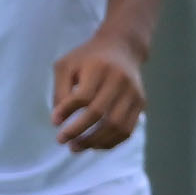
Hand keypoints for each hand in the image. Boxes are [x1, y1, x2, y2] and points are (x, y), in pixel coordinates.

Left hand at [52, 29, 145, 151]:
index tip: (55, 122)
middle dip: (78, 131)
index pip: (83, 96)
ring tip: (76, 147)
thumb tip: (57, 121)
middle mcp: (119, 80)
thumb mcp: (66, 66)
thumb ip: (59, 90)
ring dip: (94, 141)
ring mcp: (133, 93)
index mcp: (99, 68)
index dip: (67, 111)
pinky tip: (94, 145)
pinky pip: (128, 129)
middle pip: (99, 113)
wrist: (122, 48)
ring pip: (116, 125)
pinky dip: (111, 142)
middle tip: (62, 141)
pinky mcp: (141, 104)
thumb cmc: (87, 58)